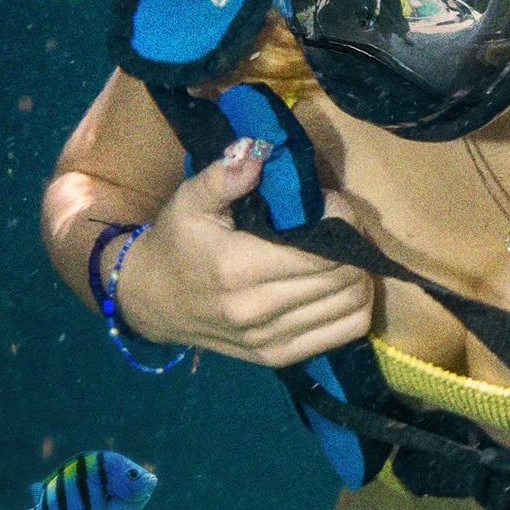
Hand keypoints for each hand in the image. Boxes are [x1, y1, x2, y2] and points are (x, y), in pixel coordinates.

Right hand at [113, 140, 374, 366]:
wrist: (150, 301)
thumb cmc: (177, 244)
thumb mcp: (190, 201)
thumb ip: (223, 176)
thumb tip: (257, 152)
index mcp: (238, 268)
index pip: (322, 251)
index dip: (342, 222)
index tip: (332, 203)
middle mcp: (258, 309)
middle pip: (344, 278)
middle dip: (353, 244)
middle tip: (340, 224)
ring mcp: (270, 339)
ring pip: (352, 306)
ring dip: (359, 274)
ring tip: (342, 253)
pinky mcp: (278, 356)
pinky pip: (345, 333)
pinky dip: (356, 306)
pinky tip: (341, 285)